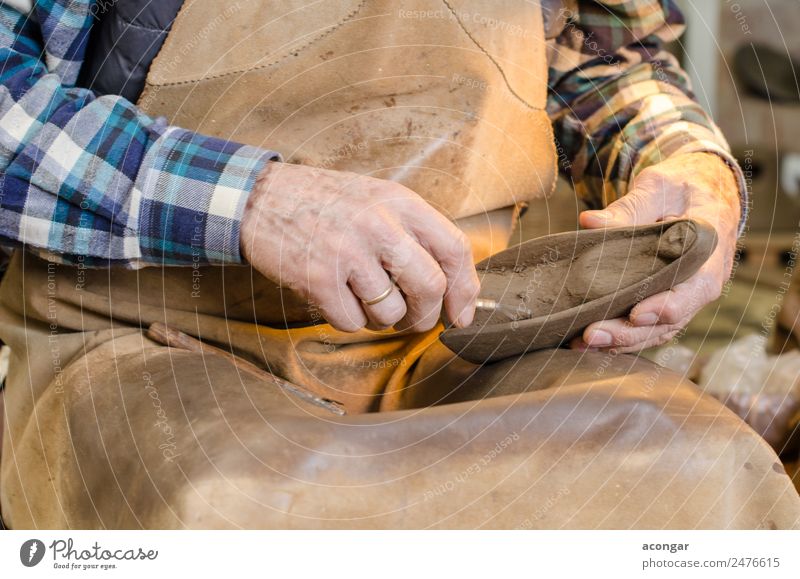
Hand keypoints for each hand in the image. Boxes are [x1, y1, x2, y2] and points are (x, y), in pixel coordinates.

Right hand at [240, 162, 479, 332]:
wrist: (260, 197)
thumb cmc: (326, 204)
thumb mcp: (378, 200)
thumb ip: (414, 234)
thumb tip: (453, 288)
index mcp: (400, 202)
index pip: (454, 249)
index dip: (465, 290)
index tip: (461, 315)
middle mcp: (378, 224)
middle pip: (429, 288)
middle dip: (426, 316)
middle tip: (412, 320)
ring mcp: (347, 252)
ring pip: (391, 313)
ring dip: (383, 321)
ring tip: (365, 301)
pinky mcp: (318, 278)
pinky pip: (352, 323)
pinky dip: (348, 321)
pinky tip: (336, 298)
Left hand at [572, 152, 741, 352]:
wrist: (701, 191)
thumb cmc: (682, 186)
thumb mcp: (659, 186)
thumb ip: (630, 207)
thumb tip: (590, 223)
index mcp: (710, 248)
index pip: (696, 286)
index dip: (668, 305)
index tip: (637, 313)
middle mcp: (703, 280)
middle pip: (672, 318)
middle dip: (631, 332)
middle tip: (592, 335)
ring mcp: (686, 295)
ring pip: (659, 329)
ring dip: (622, 341)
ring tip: (583, 343)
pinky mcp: (667, 301)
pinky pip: (650, 327)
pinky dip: (622, 337)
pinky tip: (589, 341)